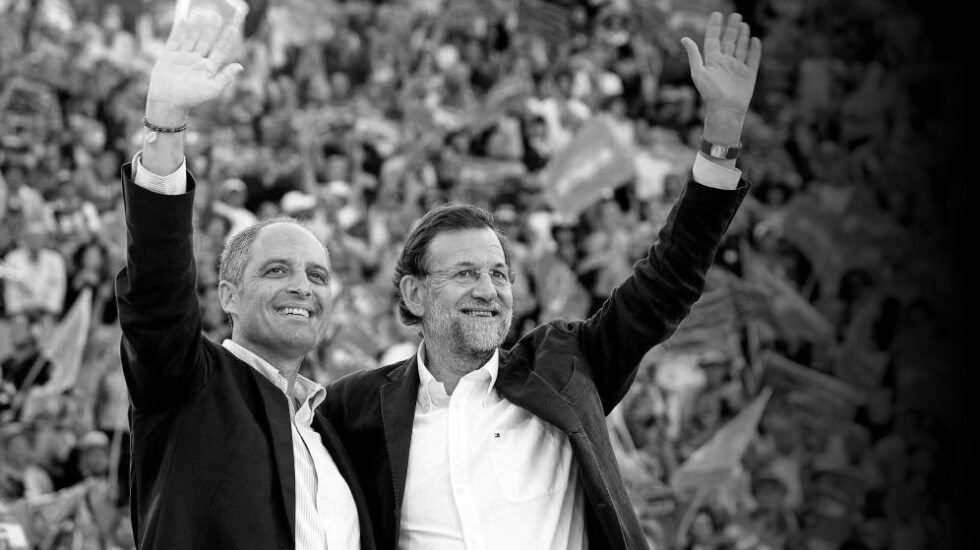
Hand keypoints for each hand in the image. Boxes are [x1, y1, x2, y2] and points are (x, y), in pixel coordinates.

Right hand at [146, 10, 243, 123]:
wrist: (168, 103)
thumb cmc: (191, 99)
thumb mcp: (212, 89)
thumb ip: (225, 77)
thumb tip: (240, 66)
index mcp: (208, 69)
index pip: (220, 51)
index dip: (226, 40)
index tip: (233, 28)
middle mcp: (197, 61)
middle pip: (206, 41)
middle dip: (212, 29)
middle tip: (217, 15)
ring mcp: (183, 58)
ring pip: (192, 38)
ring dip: (197, 26)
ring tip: (203, 13)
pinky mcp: (169, 56)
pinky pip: (175, 40)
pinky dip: (179, 30)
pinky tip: (185, 20)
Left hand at [681, 12, 760, 143]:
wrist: (726, 110)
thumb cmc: (710, 93)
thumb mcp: (698, 72)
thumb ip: (694, 54)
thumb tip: (684, 38)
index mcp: (713, 61)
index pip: (713, 39)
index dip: (715, 27)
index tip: (717, 14)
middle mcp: (725, 63)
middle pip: (729, 41)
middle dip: (731, 28)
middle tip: (735, 15)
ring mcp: (737, 68)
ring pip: (741, 47)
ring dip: (742, 36)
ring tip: (743, 24)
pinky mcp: (749, 75)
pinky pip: (753, 59)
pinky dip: (754, 49)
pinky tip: (755, 40)